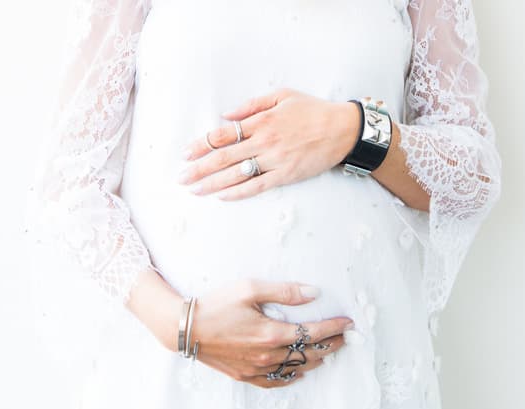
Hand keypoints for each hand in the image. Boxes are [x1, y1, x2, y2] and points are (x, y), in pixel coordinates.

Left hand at [176, 87, 359, 199]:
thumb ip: (252, 105)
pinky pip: (257, 186)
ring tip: (195, 190)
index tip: (185, 153)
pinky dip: (238, 192)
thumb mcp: (282, 96)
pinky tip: (222, 196)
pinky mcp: (286, 175)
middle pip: (223, 157)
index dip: (201, 145)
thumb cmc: (313, 110)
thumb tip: (225, 115)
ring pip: (237, 174)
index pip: (223, 135)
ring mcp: (275, 160)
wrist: (343, 130)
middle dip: (199, 168)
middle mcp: (264, 142)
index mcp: (261, 121)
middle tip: (181, 177)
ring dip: (212, 183)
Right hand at [184, 278, 353, 387]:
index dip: (334, 328)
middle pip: (309, 353)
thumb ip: (285, 291)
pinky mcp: (245, 375)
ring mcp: (257, 368)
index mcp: (272, 333)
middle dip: (331, 345)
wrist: (186, 328)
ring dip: (315, 360)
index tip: (349, 323)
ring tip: (327, 351)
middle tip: (344, 337)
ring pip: (295, 368)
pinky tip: (299, 371)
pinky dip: (291, 376)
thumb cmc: (217, 304)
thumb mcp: (250, 288)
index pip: (313, 333)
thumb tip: (314, 293)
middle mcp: (268, 355)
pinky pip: (275, 381)